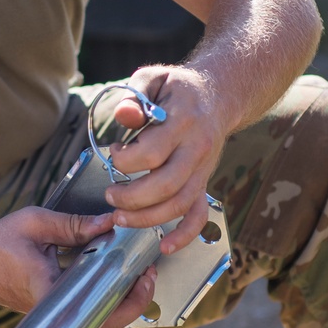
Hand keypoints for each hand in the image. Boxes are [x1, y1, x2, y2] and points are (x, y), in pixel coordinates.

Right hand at [0, 206, 157, 327]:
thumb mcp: (35, 224)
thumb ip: (73, 224)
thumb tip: (110, 222)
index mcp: (46, 289)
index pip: (92, 309)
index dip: (125, 301)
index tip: (140, 278)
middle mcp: (50, 310)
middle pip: (102, 325)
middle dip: (133, 303)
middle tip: (148, 276)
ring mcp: (50, 315)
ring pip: (95, 324)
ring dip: (121, 304)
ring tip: (139, 278)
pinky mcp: (51, 312)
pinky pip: (84, 318)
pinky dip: (105, 307)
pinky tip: (121, 295)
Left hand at [104, 65, 228, 253]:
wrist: (217, 96)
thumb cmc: (176, 88)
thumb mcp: (153, 79)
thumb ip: (135, 95)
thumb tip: (123, 115)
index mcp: (183, 121)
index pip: (151, 152)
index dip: (124, 159)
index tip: (114, 152)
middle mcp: (197, 149)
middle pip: (165, 185)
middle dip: (131, 197)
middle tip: (109, 194)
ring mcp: (203, 169)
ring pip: (179, 204)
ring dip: (147, 218)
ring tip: (120, 217)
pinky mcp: (204, 182)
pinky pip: (199, 215)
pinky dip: (185, 235)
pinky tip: (166, 247)